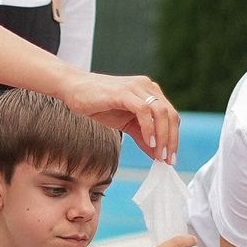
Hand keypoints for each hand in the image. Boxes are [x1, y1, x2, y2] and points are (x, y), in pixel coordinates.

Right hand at [57, 71, 178, 163]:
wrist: (73, 88)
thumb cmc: (98, 103)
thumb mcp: (125, 123)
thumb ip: (142, 136)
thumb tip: (156, 154)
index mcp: (149, 92)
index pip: (170, 115)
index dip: (173, 137)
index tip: (170, 158)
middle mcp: (146, 87)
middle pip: (170, 114)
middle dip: (172, 139)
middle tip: (167, 160)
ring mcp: (136, 87)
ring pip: (161, 111)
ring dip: (163, 136)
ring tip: (159, 154)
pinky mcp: (124, 92)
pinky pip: (144, 110)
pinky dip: (149, 127)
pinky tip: (149, 142)